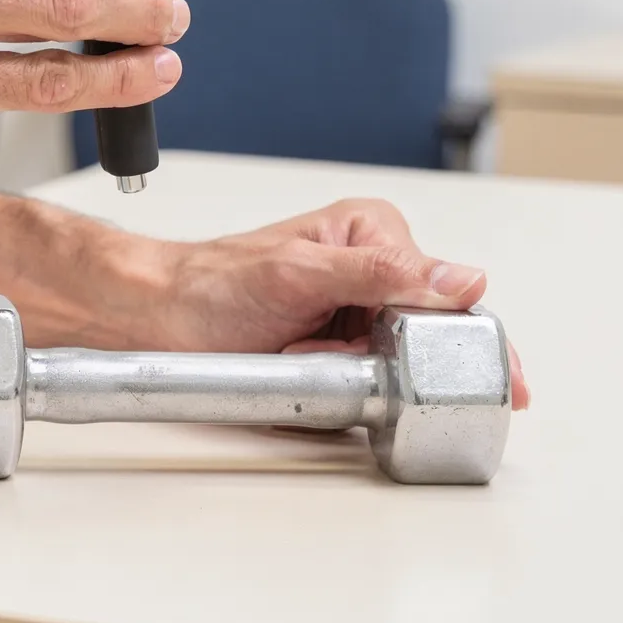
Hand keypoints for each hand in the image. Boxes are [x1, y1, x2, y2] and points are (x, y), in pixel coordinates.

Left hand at [136, 198, 529, 407]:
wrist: (160, 319)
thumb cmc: (213, 286)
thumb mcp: (298, 274)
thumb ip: (382, 275)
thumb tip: (462, 281)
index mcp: (376, 232)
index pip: (448, 293)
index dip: (434, 338)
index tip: (421, 363)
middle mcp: (375, 269)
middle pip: (423, 338)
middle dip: (377, 360)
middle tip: (318, 350)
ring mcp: (358, 315)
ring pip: (395, 370)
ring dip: (349, 375)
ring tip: (300, 355)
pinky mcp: (341, 352)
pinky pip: (366, 388)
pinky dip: (334, 390)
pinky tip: (299, 368)